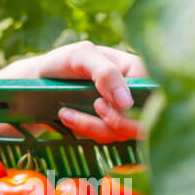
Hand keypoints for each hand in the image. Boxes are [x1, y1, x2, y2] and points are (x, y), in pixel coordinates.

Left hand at [0, 40, 149, 142]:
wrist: (41, 80)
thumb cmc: (62, 62)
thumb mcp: (80, 56)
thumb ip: (104, 72)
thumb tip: (126, 101)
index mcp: (135, 69)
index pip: (153, 94)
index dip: (134, 106)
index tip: (100, 104)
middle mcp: (135, 91)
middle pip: (145, 120)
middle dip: (116, 123)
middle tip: (92, 109)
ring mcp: (124, 110)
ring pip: (125, 132)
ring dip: (94, 127)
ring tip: (66, 113)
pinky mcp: (111, 125)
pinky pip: (109, 137)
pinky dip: (87, 131)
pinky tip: (67, 117)